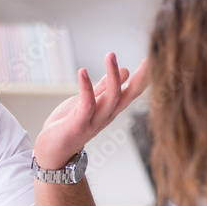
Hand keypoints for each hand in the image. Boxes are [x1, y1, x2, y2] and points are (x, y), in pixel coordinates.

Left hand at [33, 53, 147, 167]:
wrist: (52, 150)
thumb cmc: (69, 124)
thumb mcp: (89, 101)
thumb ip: (104, 87)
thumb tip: (125, 70)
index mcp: (111, 109)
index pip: (132, 92)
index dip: (144, 77)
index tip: (154, 58)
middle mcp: (107, 115)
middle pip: (128, 96)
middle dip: (140, 78)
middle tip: (148, 59)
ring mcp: (94, 121)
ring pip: (111, 98)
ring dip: (112, 76)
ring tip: (111, 55)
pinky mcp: (79, 124)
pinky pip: (87, 104)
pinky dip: (86, 87)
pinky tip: (82, 71)